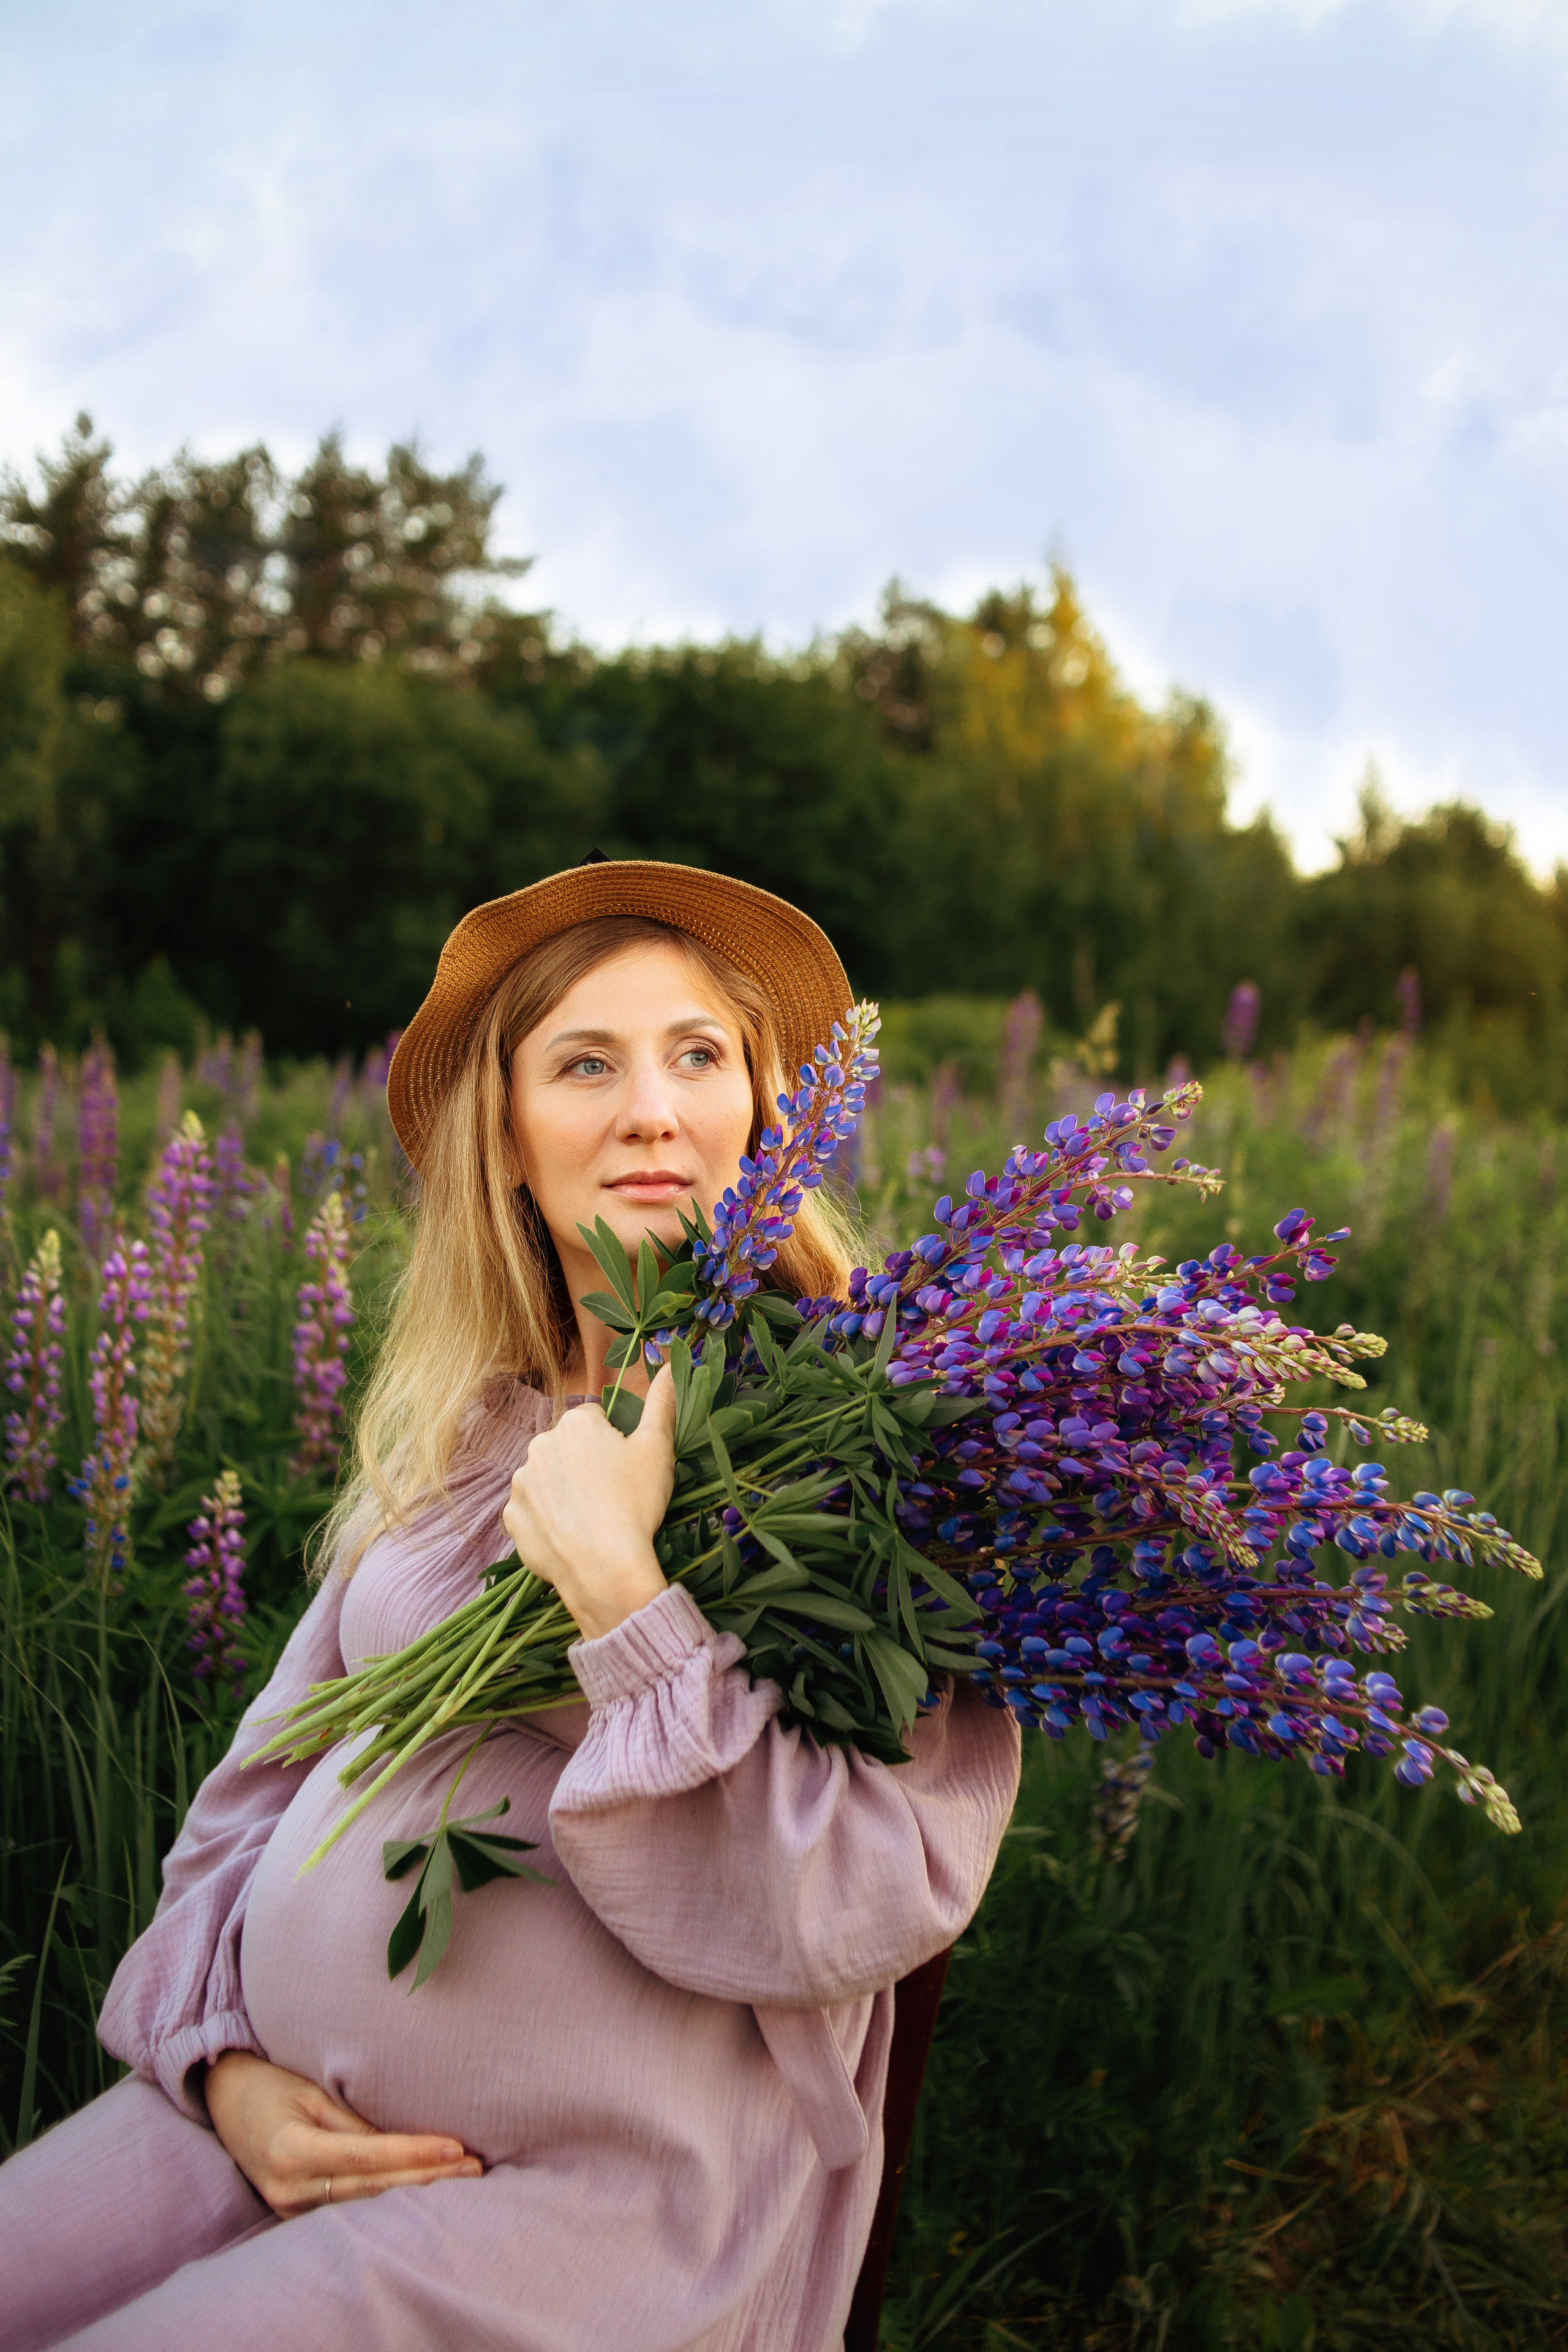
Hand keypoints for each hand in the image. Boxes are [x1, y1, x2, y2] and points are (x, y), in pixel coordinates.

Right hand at [205, 2050, 481, 2216]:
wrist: (225, 2099)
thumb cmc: (272, 2083)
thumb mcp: (313, 2091)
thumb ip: (355, 2122)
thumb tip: (406, 2143)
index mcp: (292, 2149)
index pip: (367, 2157)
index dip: (413, 2154)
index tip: (455, 2147)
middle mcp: (289, 2187)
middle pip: (372, 2188)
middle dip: (426, 2179)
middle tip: (474, 2167)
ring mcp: (289, 2206)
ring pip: (364, 2204)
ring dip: (414, 2191)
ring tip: (462, 2178)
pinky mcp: (293, 2212)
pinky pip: (348, 2208)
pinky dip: (388, 2199)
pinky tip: (422, 2190)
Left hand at [503, 1365, 675, 1640]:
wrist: (604, 1568)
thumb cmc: (634, 1504)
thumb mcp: (657, 1449)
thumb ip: (661, 1403)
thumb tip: (667, 1362)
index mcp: (574, 1424)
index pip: (593, 1422)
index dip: (613, 1446)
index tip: (625, 1472)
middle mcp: (538, 1446)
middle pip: (566, 1449)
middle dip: (584, 1466)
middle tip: (611, 1497)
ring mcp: (520, 1484)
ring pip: (547, 1480)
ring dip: (563, 1492)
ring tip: (591, 1520)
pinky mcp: (511, 1519)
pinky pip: (531, 1512)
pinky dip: (547, 1521)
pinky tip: (570, 1536)